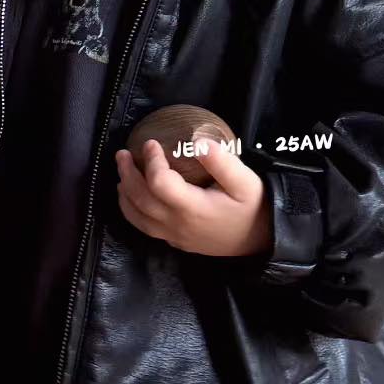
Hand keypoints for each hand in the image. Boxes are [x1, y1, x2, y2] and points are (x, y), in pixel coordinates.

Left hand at [115, 136, 272, 256]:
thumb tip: (198, 142)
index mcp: (193, 208)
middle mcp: (178, 224)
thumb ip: (222, 162)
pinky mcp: (176, 241)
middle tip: (123, 154)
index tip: (152, 143)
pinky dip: (131, 211)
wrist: (262, 240)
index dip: (151, 161)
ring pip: (137, 217)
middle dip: (127, 174)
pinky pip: (144, 227)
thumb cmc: (253, 207)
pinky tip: (132, 197)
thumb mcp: (245, 181)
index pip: (159, 183)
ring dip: (125, 194)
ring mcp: (174, 236)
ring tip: (121, 174)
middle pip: (140, 199)